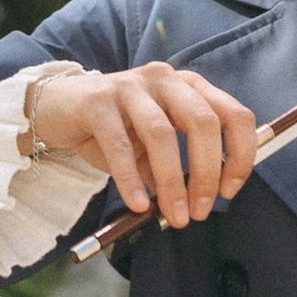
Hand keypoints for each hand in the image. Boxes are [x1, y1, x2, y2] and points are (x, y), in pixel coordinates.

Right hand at [26, 61, 260, 229]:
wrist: (57, 109)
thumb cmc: (115, 129)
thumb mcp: (155, 144)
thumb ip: (180, 163)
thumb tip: (201, 200)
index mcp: (189, 87)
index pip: (233, 115)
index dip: (240, 155)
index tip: (229, 191)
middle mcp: (164, 79)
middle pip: (202, 122)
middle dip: (207, 172)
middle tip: (200, 212)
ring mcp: (130, 85)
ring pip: (162, 135)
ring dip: (172, 182)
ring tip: (174, 216)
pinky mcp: (97, 99)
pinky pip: (119, 144)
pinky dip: (132, 179)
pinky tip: (138, 204)